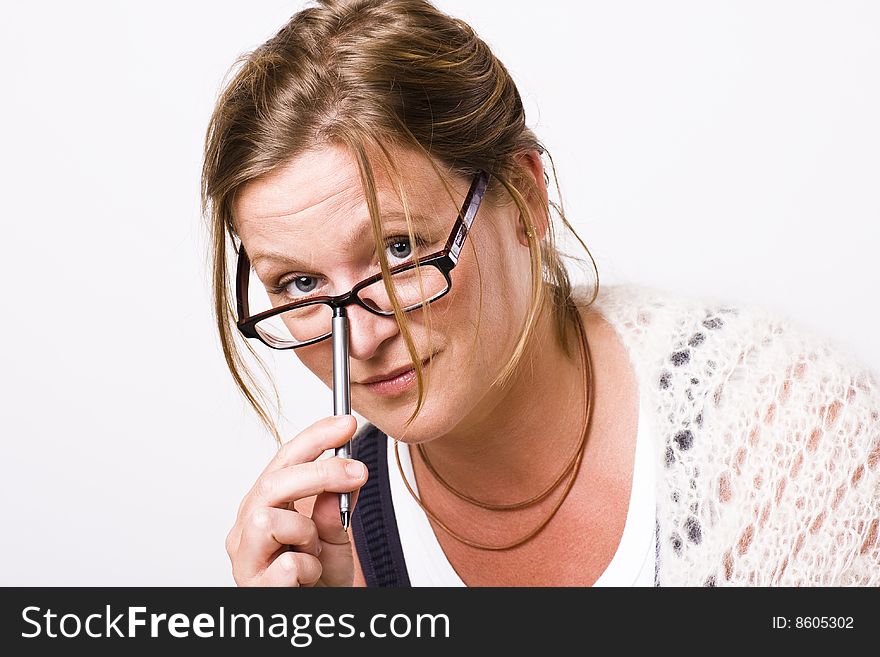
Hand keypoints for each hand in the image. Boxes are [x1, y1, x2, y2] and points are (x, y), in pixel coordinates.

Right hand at [225, 415, 366, 586]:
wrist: (318, 615)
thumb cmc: (319, 578)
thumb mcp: (337, 536)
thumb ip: (336, 507)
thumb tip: (347, 471)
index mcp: (264, 505)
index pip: (284, 460)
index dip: (314, 437)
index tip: (346, 423)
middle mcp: (246, 527)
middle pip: (272, 483)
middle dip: (319, 472)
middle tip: (358, 472)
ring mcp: (245, 558)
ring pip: (268, 519)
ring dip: (305, 531)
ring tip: (314, 550)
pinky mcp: (253, 587)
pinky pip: (287, 565)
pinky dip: (309, 568)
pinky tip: (308, 577)